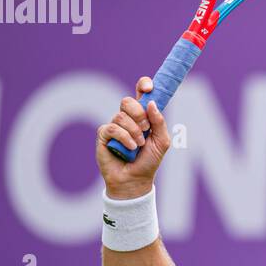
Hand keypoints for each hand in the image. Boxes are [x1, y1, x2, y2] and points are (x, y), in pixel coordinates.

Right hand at [95, 76, 170, 198]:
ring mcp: (114, 126)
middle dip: (138, 113)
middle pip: (127, 101)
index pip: (140, 93)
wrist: (135, 180)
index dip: (143, 85)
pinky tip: (130, 148)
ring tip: (139, 145)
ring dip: (134, 131)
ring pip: (121, 116)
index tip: (149, 88)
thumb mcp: (161, 141)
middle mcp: (127, 118)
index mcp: (142, 116)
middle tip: (146, 128)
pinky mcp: (103, 135)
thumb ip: (159, 122)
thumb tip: (151, 103)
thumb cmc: (149, 161)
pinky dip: (125, 138)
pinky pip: (112, 128)